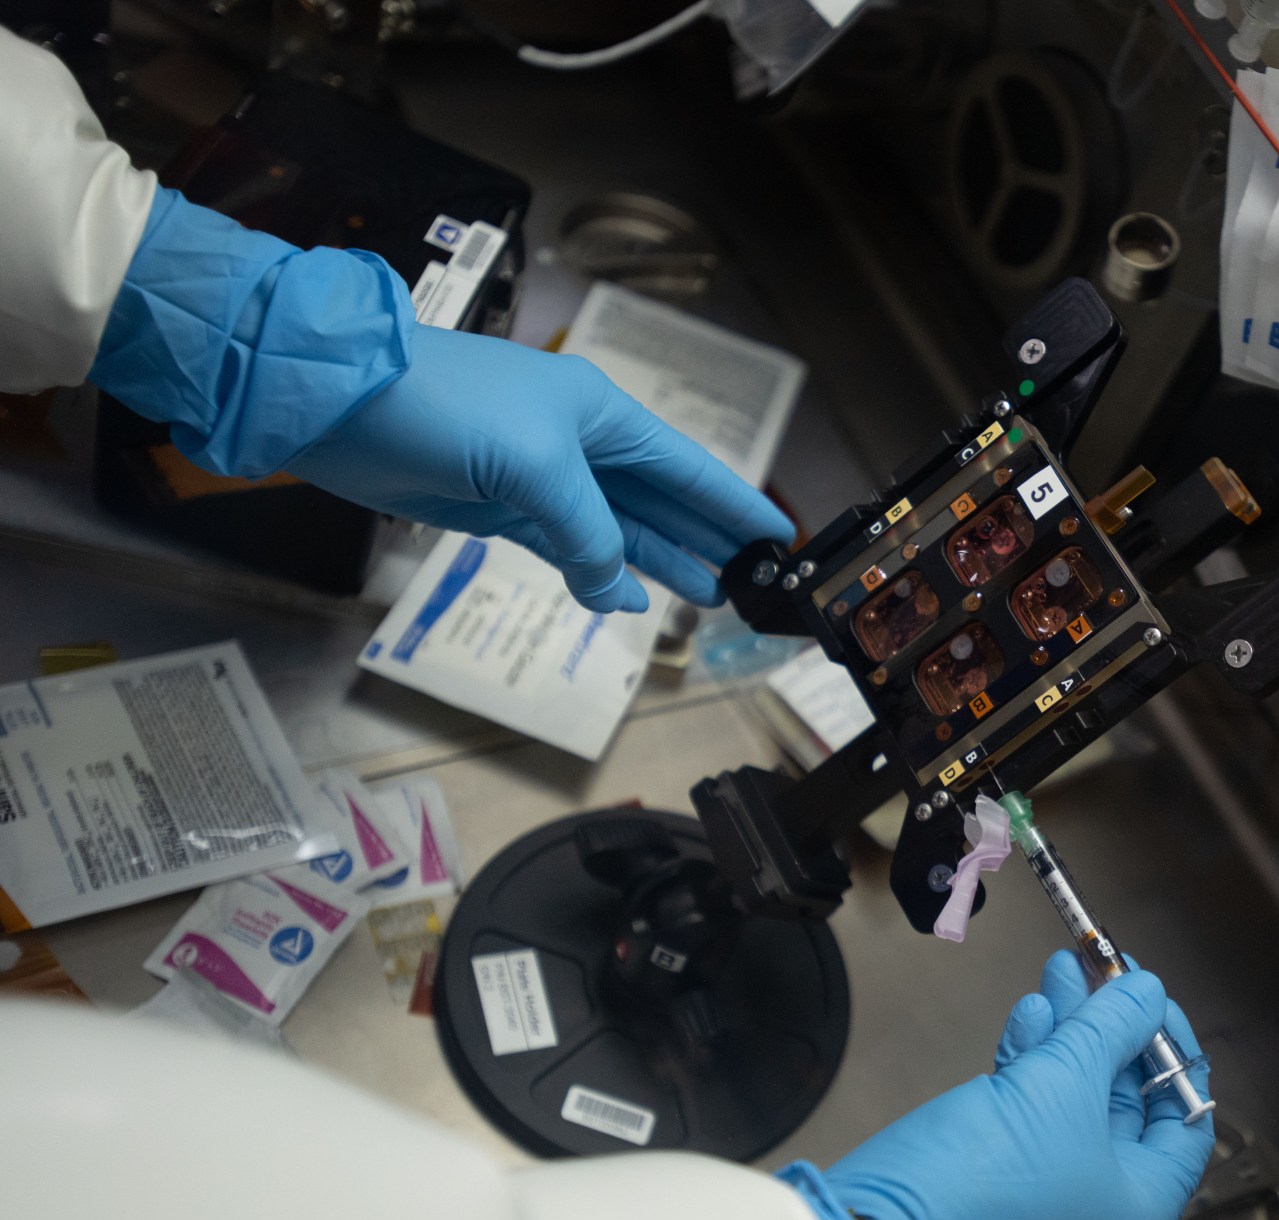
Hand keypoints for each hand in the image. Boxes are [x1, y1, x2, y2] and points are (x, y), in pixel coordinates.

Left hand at [289, 325, 793, 610]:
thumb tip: (613, 587)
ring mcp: (539, 476)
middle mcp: (580, 442)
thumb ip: (588, 533)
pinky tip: (623, 598)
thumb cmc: (446, 407)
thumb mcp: (536, 468)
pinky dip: (597, 572)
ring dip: (658, 560)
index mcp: (602, 414)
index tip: (777, 532)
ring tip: (707, 594)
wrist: (342, 403)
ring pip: (617, 527)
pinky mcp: (499, 505)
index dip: (732, 501)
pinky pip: (567, 546)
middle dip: (704, 537)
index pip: (687, 465)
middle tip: (749, 578)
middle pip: (660, 498)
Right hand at [821, 951, 1213, 1219]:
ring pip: (1068, 1115)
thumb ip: (1111, 1028)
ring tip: (1058, 974)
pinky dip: (1027, 1075)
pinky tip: (1025, 1020)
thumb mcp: (1061, 1083)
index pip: (1183, 1125)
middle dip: (1108, 1033)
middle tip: (1097, 972)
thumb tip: (1146, 993)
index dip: (1173, 1051)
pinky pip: (1025, 1132)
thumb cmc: (983, 1181)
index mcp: (1138, 1219)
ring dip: (1065, 1041)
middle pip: (1122, 1113)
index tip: (1150, 998)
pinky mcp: (990, 1206)